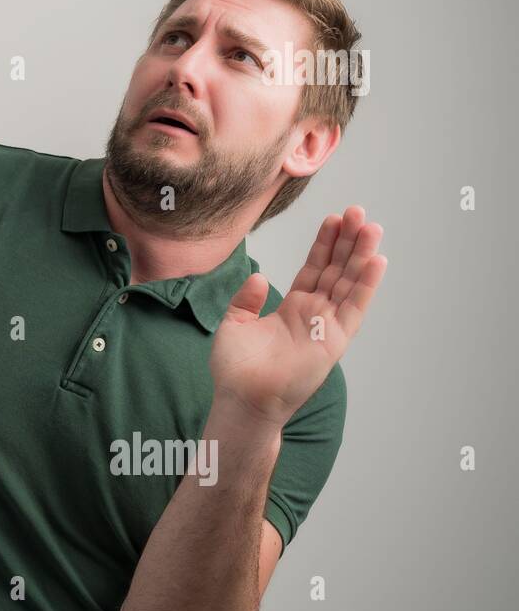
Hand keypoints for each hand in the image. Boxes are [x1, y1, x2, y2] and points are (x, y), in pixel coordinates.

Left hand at [210, 206, 387, 428]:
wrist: (241, 398)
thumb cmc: (236, 370)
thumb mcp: (234, 324)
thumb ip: (246, 299)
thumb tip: (259, 277)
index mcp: (292, 308)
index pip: (314, 268)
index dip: (325, 244)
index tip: (335, 218)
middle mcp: (313, 315)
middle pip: (336, 270)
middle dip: (348, 241)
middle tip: (358, 212)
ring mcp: (326, 327)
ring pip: (349, 283)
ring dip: (361, 256)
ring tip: (371, 227)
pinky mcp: (334, 342)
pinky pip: (354, 308)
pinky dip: (366, 285)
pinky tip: (376, 262)